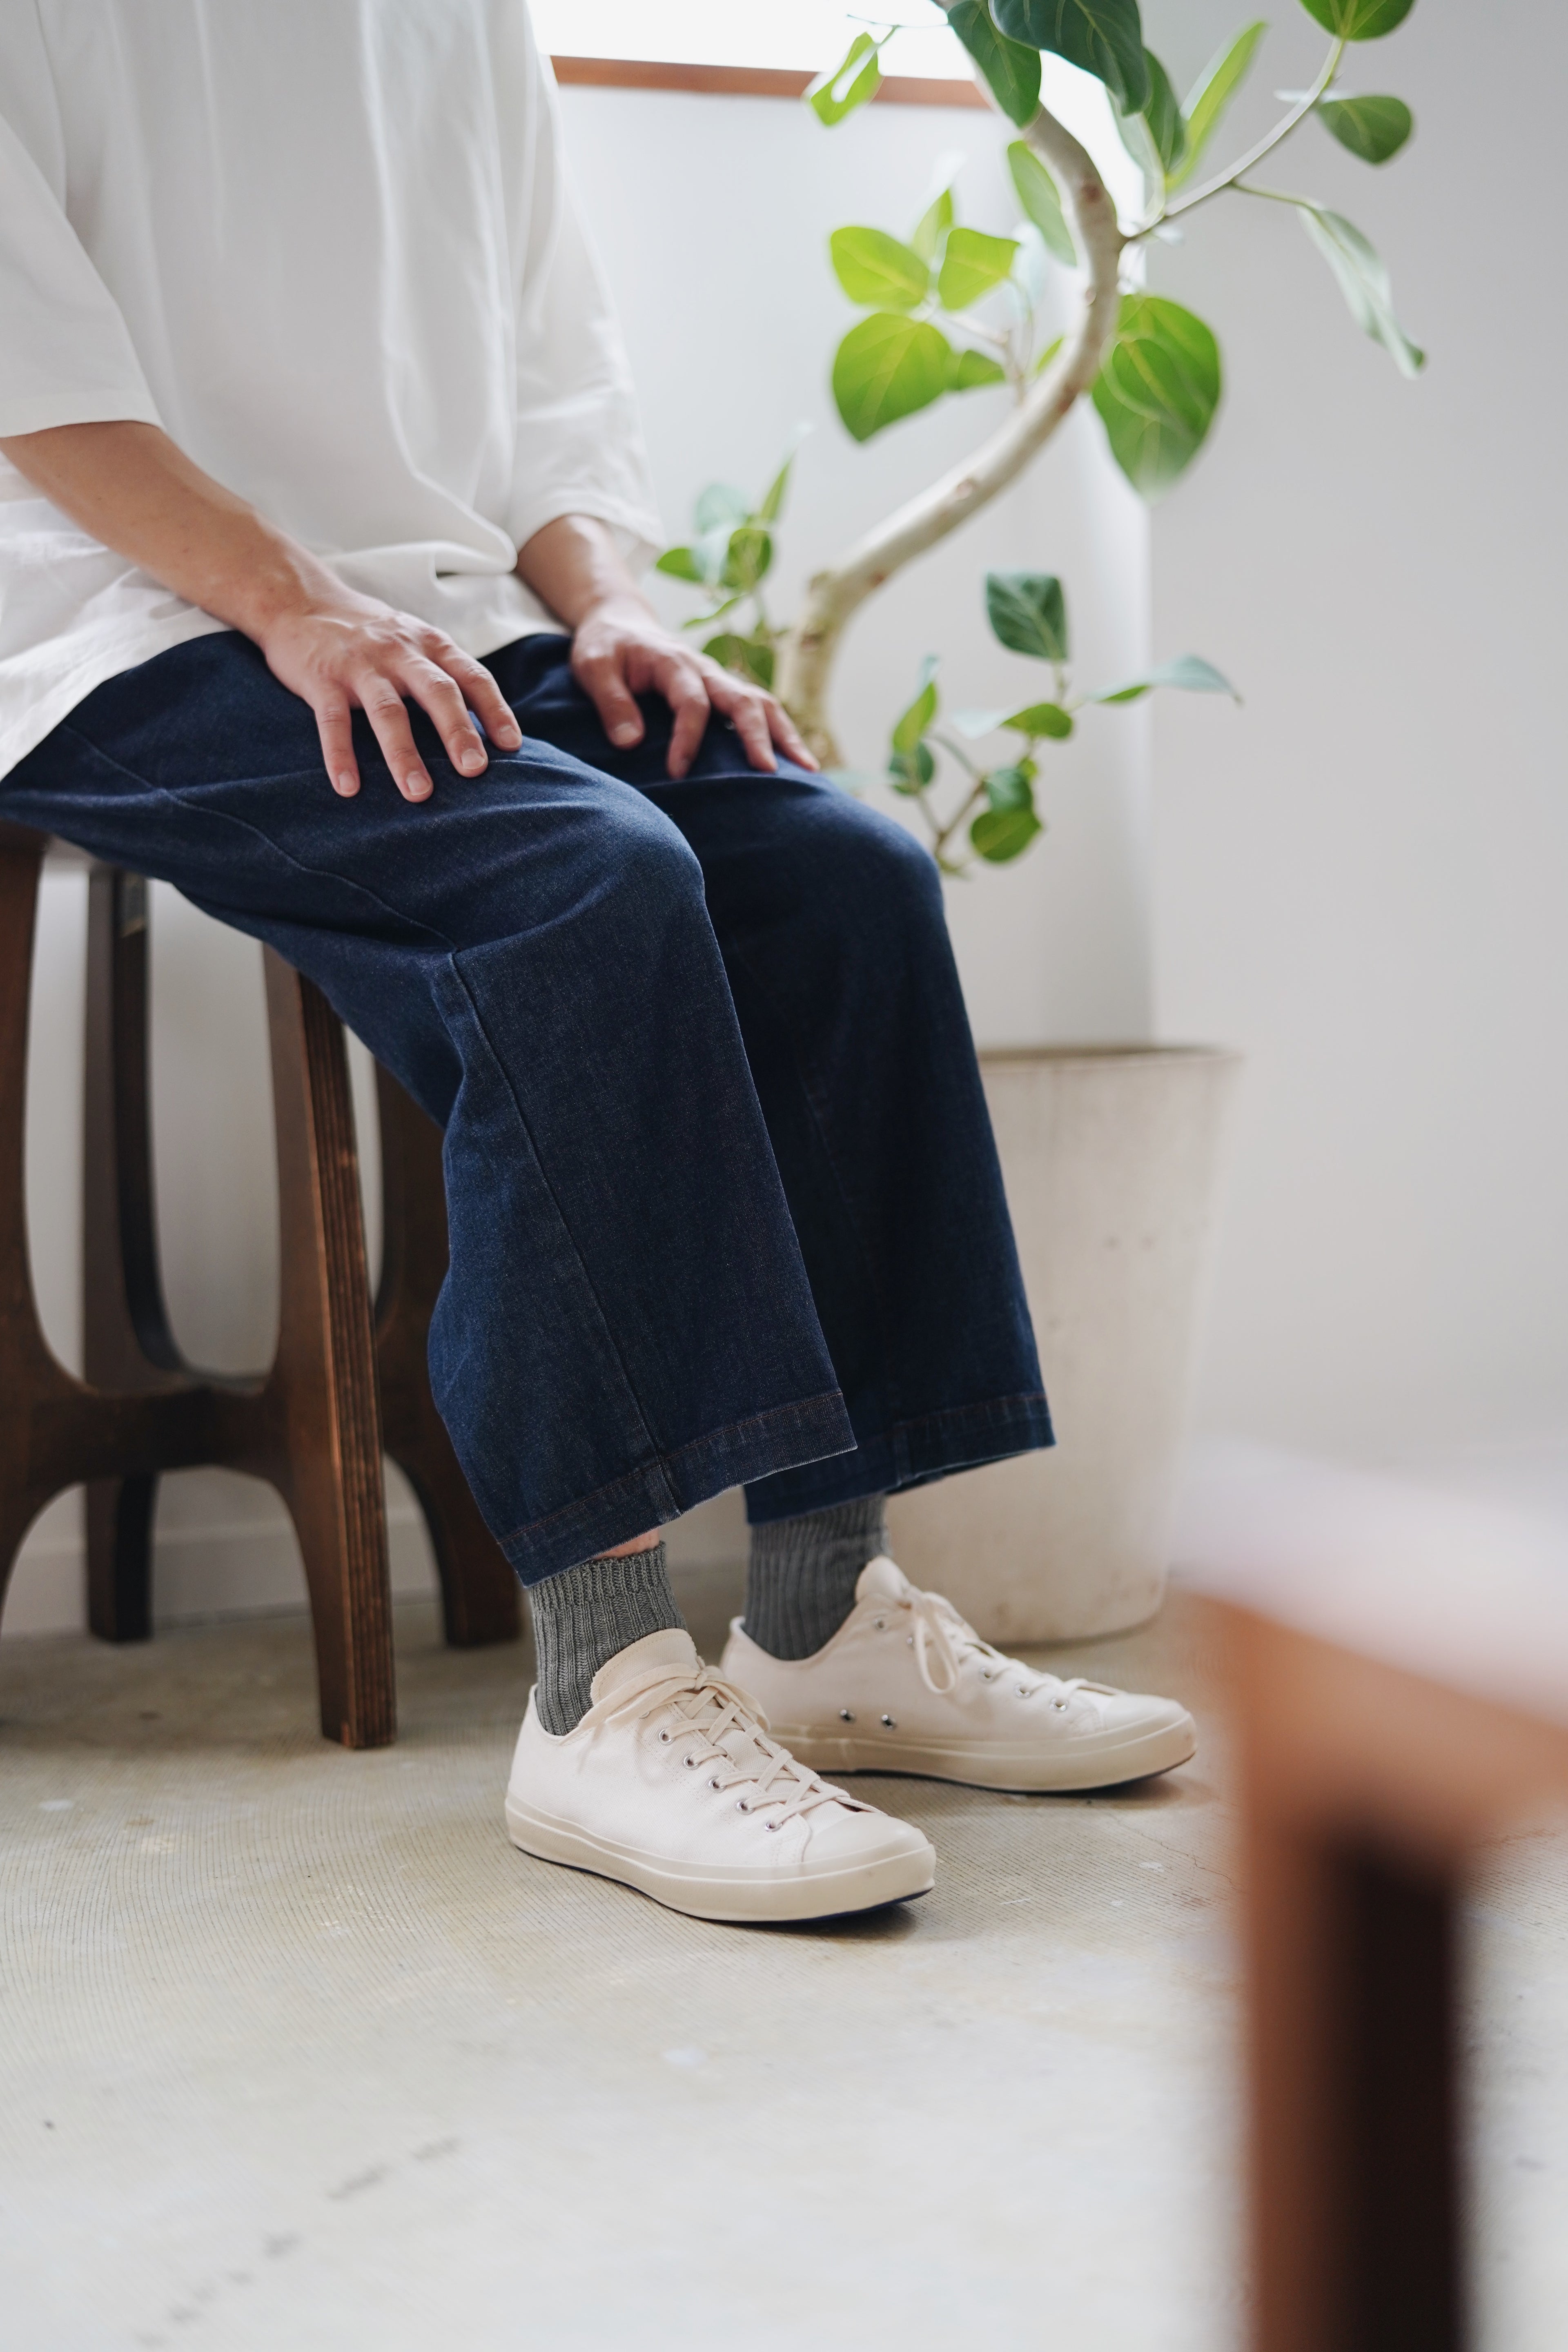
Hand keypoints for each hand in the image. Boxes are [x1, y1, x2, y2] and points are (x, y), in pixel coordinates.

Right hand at [258, 586, 523, 801]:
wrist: (299, 600)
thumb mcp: (414, 642)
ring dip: (404, 754)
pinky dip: (340, 756)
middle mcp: (400, 652)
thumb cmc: (370, 634)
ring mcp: (360, 665)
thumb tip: (486, 727)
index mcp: (429, 645)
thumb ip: (445, 675)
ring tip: (419, 793)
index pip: (472, 676)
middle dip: (458, 731)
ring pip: (388, 711)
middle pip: (437, 691)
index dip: (494, 709)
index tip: (512, 746)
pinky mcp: (322, 679)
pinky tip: (348, 788)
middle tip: (475, 771)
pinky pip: (333, 722)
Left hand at [570, 595, 817, 780]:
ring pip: (762, 704)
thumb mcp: (593, 667)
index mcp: (673, 662)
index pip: (691, 702)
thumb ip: (611, 702)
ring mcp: (720, 681)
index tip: (677, 772)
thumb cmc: (605, 647)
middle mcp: (705, 670)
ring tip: (807, 770)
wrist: (620, 623)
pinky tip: (797, 764)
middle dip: (758, 736)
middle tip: (769, 773)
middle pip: (742, 699)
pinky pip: (760, 711)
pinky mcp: (724, 693)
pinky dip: (780, 735)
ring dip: (785, 736)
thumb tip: (631, 743)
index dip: (688, 738)